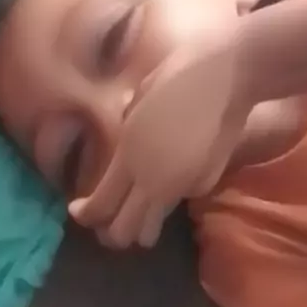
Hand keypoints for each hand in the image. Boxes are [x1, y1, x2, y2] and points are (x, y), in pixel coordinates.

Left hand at [70, 26, 248, 247]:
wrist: (227, 75)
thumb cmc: (178, 74)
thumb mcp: (139, 102)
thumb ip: (129, 133)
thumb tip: (126, 148)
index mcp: (130, 155)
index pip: (100, 204)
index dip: (85, 215)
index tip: (78, 210)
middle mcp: (153, 180)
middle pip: (123, 232)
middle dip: (111, 232)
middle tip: (108, 220)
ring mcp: (183, 187)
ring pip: (152, 228)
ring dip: (141, 227)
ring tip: (137, 211)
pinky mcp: (206, 184)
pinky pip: (178, 199)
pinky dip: (170, 196)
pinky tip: (175, 174)